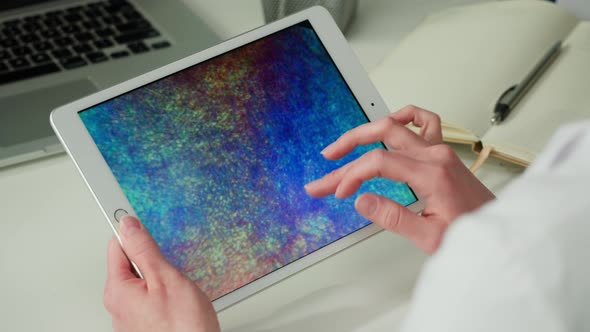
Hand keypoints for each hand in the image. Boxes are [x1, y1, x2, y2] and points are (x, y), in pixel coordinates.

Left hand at [104, 216, 219, 331]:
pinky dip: (163, 292)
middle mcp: (118, 305)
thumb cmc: (183, 328)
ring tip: (178, 286)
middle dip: (151, 258)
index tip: (134, 214)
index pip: (117, 246)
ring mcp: (131, 316)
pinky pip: (150, 297)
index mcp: (118, 290)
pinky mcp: (145, 323)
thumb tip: (129, 226)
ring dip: (159, 276)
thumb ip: (145, 250)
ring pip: (143, 281)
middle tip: (169, 261)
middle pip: (130, 264)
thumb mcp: (166, 279)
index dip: (131, 230)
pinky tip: (178, 299)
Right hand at [305, 105, 494, 252]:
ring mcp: (440, 150)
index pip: (380, 162)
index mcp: (432, 174)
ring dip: (366, 132)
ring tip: (345, 143)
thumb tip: (361, 200)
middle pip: (382, 136)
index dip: (353, 175)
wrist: (498, 231)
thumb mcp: (429, 237)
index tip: (340, 192)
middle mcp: (435, 155)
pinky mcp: (443, 152)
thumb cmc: (470, 234)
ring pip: (396, 126)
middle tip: (326, 161)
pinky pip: (424, 121)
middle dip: (348, 147)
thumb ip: (393, 217)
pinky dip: (403, 117)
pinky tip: (389, 124)